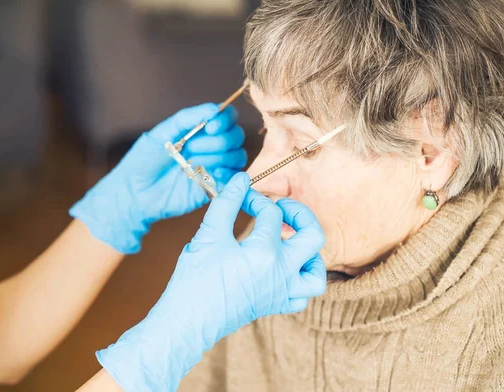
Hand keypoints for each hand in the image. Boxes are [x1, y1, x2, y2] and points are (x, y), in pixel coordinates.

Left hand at [70, 103, 246, 253]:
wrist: (135, 193)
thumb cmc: (144, 161)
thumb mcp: (161, 133)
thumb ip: (187, 118)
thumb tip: (214, 108)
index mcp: (199, 130)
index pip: (228, 117)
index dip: (225, 120)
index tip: (209, 127)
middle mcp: (211, 146)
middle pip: (236, 136)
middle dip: (216, 141)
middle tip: (190, 150)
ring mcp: (215, 166)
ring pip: (237, 155)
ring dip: (217, 157)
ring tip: (191, 164)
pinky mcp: (216, 186)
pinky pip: (235, 177)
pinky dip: (226, 173)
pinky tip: (208, 174)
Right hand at [96, 173, 326, 391]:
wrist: (186, 322)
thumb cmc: (195, 281)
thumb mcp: (208, 235)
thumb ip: (226, 203)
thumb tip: (241, 180)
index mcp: (265, 253)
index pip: (270, 213)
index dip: (254, 198)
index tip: (240, 196)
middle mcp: (281, 273)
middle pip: (313, 235)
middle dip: (300, 214)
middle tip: (281, 208)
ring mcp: (281, 292)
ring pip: (317, 272)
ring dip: (309, 252)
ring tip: (290, 240)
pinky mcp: (275, 306)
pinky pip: (302, 296)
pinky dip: (300, 280)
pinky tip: (284, 269)